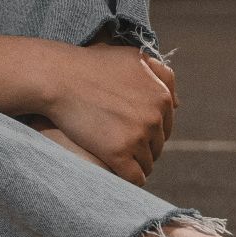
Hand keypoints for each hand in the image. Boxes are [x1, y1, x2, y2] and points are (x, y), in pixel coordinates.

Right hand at [35, 41, 177, 185]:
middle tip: (121, 145)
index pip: (166, 126)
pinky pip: (134, 177)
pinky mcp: (118, 153)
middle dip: (143, 147)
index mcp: (161, 96)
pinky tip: (117, 174)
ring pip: (147, 163)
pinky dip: (129, 178)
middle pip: (157, 146)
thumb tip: (177, 102)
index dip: (148, 130)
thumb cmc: (91, 65)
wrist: (58, 78)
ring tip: (117, 160)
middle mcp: (154, 117)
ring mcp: (137, 136)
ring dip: (135, 164)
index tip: (130, 131)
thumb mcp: (133, 58)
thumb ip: (159, 75)